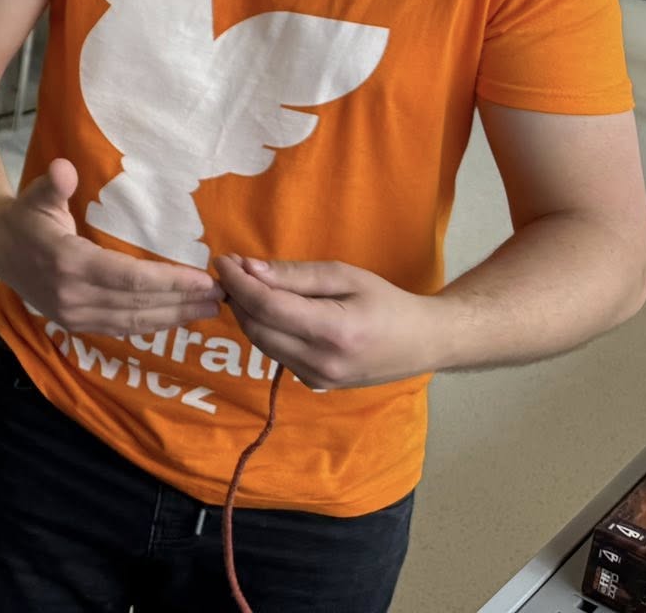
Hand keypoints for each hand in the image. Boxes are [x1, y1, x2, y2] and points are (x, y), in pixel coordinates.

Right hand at [0, 159, 221, 336]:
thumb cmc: (25, 217)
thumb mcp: (37, 195)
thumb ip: (54, 184)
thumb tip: (64, 169)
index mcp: (68, 263)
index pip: (129, 279)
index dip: (170, 282)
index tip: (203, 278)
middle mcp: (73, 296)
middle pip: (138, 305)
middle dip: (182, 302)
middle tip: (220, 295)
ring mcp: (73, 315)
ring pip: (133, 322)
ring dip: (173, 318)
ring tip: (208, 309)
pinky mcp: (75, 324)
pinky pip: (120, 328)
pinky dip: (151, 325)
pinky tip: (176, 318)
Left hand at [216, 255, 443, 389]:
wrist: (424, 343)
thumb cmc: (387, 302)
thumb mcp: (345, 276)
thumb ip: (295, 275)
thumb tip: (249, 269)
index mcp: (333, 332)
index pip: (267, 307)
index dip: (238, 282)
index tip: (222, 260)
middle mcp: (321, 363)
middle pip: (256, 328)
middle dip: (236, 297)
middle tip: (230, 269)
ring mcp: (317, 380)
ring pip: (262, 343)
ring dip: (246, 313)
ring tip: (244, 284)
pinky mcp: (315, 385)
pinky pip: (277, 354)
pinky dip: (265, 329)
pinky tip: (269, 308)